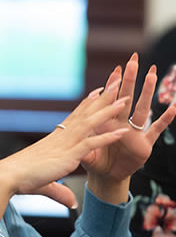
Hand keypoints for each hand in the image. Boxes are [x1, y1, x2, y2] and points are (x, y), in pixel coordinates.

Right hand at [0, 80, 131, 207]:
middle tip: (115, 83)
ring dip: (109, 111)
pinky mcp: (69, 155)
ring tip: (125, 100)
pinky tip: (122, 131)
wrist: (9, 175)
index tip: (98, 91)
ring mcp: (66, 144)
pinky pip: (92, 143)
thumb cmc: (22, 177)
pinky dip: (108, 136)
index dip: (88, 104)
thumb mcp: (47, 184)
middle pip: (85, 113)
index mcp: (55, 138)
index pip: (75, 116)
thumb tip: (72, 203)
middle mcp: (62, 136)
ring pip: (91, 123)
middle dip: (102, 98)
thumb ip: (61, 192)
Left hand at [81, 53, 175, 185]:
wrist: (106, 176)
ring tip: (152, 74)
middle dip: (130, 79)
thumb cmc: (95, 160)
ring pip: (142, 108)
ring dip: (147, 92)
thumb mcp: (85, 151)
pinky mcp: (145, 144)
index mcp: (106, 122)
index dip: (113, 85)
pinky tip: (174, 107)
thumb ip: (81, 142)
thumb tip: (71, 132)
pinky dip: (165, 119)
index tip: (116, 68)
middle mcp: (122, 123)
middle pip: (127, 97)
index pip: (109, 99)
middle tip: (133, 60)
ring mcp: (135, 132)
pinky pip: (156, 129)